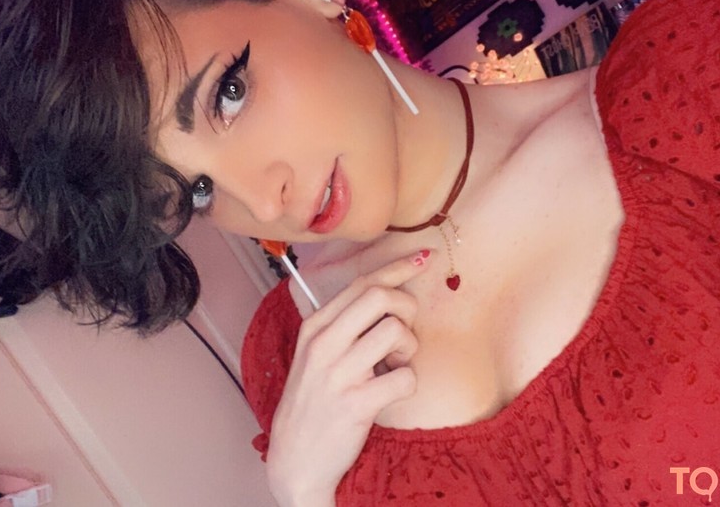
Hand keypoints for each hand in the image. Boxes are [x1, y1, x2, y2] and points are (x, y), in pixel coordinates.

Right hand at [265, 249, 430, 505]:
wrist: (296, 460)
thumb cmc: (313, 404)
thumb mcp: (316, 357)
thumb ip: (345, 326)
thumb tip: (390, 293)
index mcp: (314, 328)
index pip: (361, 283)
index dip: (397, 268)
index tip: (423, 259)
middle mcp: (322, 345)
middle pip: (379, 296)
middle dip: (406, 308)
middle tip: (403, 335)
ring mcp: (337, 373)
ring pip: (395, 332)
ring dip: (408, 349)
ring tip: (393, 367)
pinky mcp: (356, 403)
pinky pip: (405, 378)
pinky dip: (407, 383)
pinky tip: (390, 392)